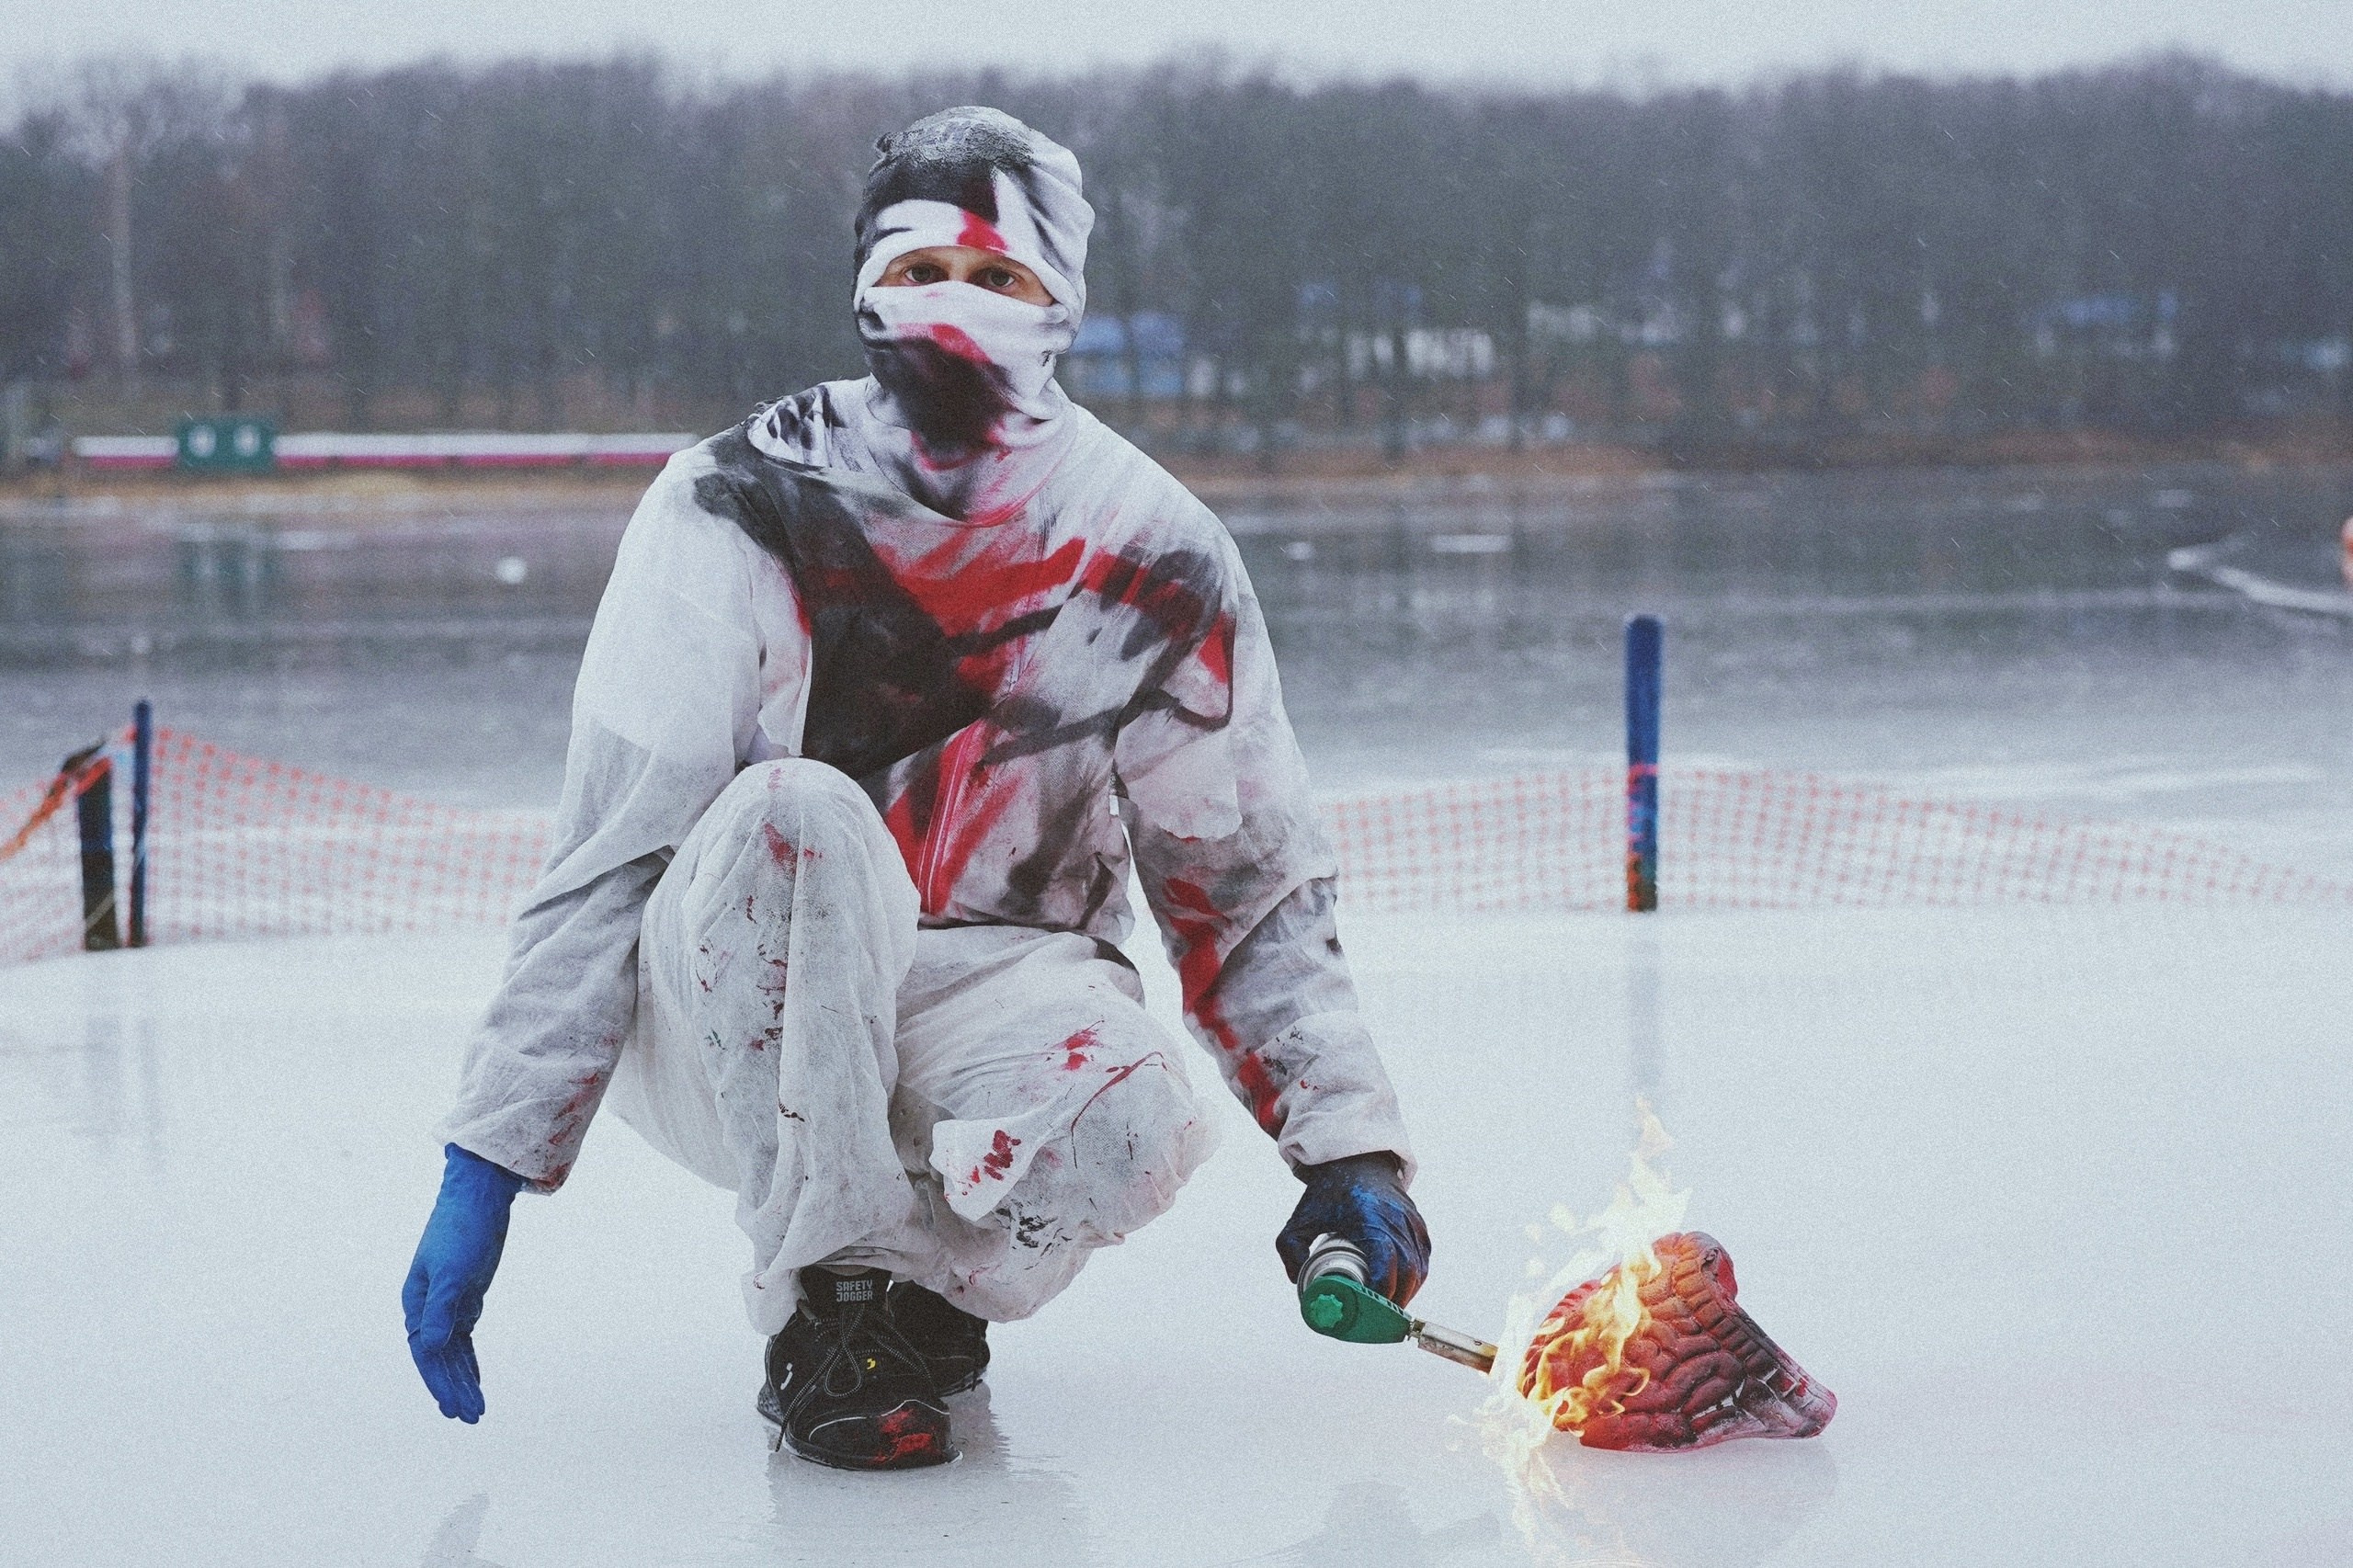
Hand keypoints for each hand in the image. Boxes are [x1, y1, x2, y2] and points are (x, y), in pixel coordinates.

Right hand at [402, 1144, 524, 1421]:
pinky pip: (463, 1339)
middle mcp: (427, 1307)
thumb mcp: (454, 1272)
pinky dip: (468, 1361)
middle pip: (439, 1359)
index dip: (439, 1383)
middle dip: (453, 1388)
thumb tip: (430, 1347)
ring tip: (476, 1410)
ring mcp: (447, 1303)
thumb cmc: (462, 1230)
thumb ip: (442, 1310)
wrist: (478, 1197)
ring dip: (462, 1380)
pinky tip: (473, 1381)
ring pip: (453, 1352)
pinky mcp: (465, 1297)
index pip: (426, 1354)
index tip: (455, 1407)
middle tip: (472, 1417)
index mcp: (417, 1302)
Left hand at [1276, 1152, 1430, 1306]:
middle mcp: (1396, 1220)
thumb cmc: (1328, 1191)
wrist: (1355, 1158)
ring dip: (1407, 1292)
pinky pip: (1423, 1257)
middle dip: (1394, 1301)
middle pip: (1407, 1274)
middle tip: (1376, 1317)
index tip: (1367, 1310)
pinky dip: (1415, 1276)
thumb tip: (1297, 1282)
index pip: (1385, 1267)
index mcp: (1370, 1220)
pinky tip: (1402, 1288)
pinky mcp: (1418, 1222)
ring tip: (1387, 1306)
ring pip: (1419, 1268)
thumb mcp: (1300, 1218)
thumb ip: (1290, 1249)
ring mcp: (1411, 1221)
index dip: (1380, 1295)